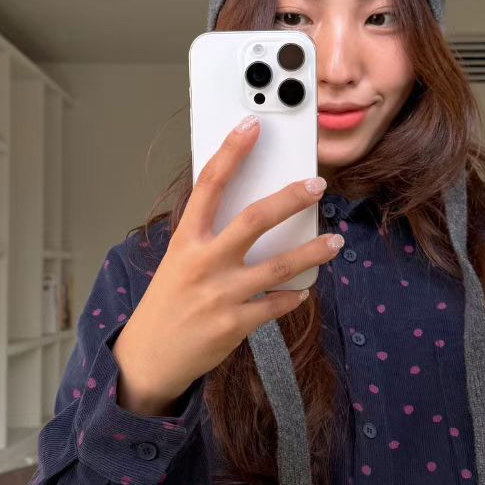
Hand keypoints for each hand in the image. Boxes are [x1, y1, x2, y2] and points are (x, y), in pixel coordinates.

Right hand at [111, 115, 343, 413]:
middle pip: (253, 220)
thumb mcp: (178, 260)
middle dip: (290, 199)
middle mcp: (202, 263)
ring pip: (278, 267)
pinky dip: (292, 297)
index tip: (251, 127)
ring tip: (334, 243)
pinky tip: (302, 291)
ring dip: (312, 253)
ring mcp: (219, 295)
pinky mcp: (234, 324)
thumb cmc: (168, 301)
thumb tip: (254, 212)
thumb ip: (209, 236)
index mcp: (185, 240)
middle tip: (317, 186)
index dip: (231, 153)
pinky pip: (275, 305)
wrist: (150, 357)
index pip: (209, 186)